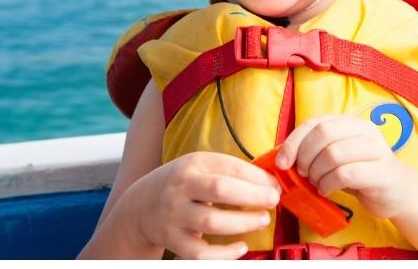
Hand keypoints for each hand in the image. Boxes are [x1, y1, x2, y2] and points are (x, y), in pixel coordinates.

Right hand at [123, 151, 280, 259]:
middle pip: (220, 190)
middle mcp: (181, 187)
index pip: (230, 167)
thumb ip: (232, 171)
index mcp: (193, 164)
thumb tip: (271, 181)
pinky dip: (223, 254)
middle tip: (273, 200)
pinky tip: (241, 247)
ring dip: (243, 222)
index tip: (275, 185)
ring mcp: (175, 215)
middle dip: (252, 195)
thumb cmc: (183, 183)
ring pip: (211, 221)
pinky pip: (200, 252)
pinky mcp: (172, 240)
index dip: (257, 177)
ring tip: (262, 220)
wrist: (141, 205)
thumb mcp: (202, 166)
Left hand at [275, 114, 410, 218]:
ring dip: (316, 173)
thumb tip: (282, 157)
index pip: (316, 122)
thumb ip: (315, 150)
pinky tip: (327, 190)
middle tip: (302, 174)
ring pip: (333, 154)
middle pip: (323, 134)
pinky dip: (328, 184)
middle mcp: (366, 130)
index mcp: (352, 122)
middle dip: (305, 157)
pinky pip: (345, 174)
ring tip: (316, 183)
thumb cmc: (360, 174)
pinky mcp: (382, 172)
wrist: (395, 193)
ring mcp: (377, 150)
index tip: (283, 163)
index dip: (294, 141)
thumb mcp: (337, 156)